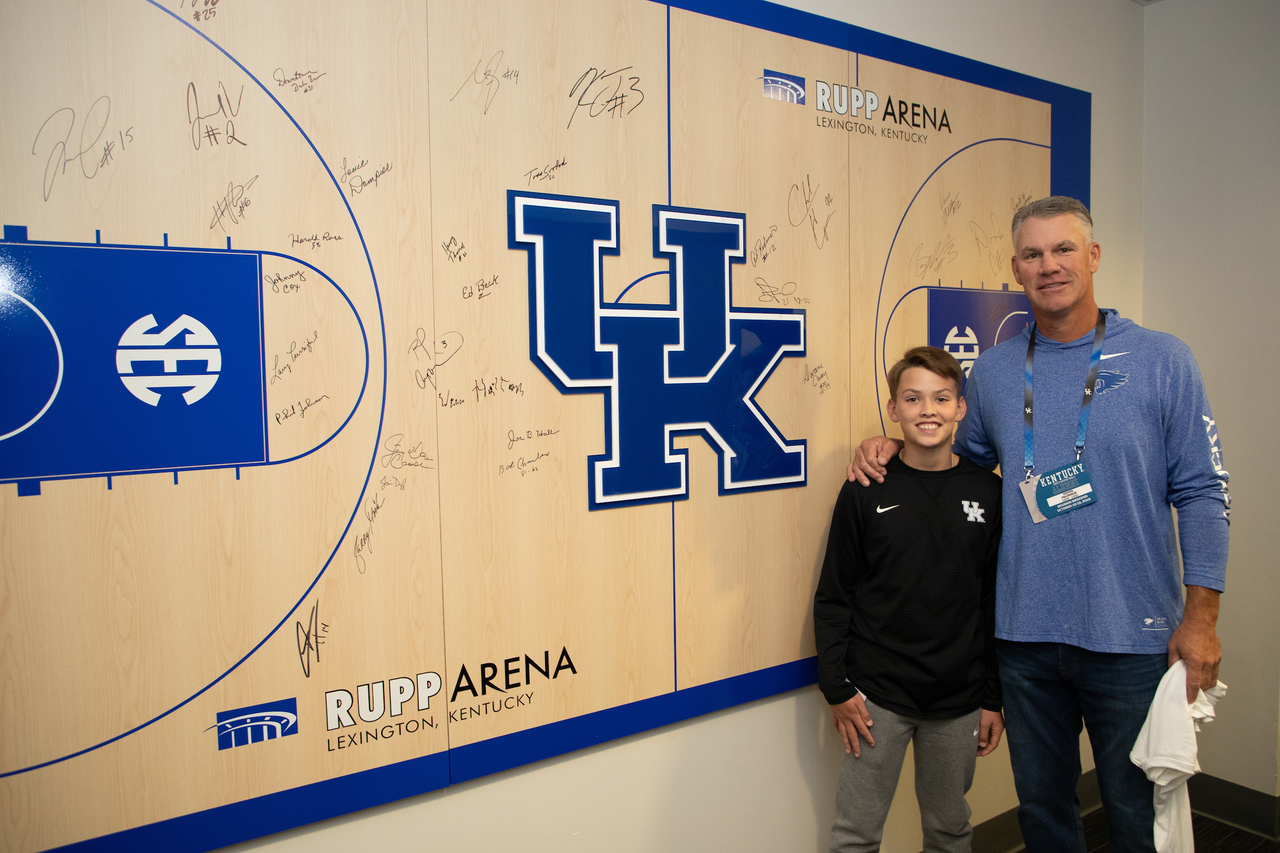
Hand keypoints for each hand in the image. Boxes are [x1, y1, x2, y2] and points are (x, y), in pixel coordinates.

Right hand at [831, 694, 874, 756]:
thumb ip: (865, 713)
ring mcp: (840, 719)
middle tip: (857, 755)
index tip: (872, 744)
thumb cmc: (849, 695)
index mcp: (854, 717)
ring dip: (846, 743)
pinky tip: (840, 735)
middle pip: (852, 735)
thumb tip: (870, 724)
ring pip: (843, 733)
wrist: (835, 690)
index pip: (862, 729)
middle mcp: (847, 720)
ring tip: (848, 751)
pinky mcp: (835, 716)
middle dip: (855, 746)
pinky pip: (836, 726)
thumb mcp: (860, 702)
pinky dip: (839, 732)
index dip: (868, 737)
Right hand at [847, 437, 902, 484]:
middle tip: (880, 480)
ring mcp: (856, 456)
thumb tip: (881, 462)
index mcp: (867, 444)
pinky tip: (852, 479)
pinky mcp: (856, 461)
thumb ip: (887, 454)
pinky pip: (850, 467)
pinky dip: (850, 473)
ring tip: (867, 484)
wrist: (886, 446)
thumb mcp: (891, 447)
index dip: (877, 467)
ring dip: (861, 477)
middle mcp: (860, 450)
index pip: (869, 459)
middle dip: (872, 473)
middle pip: (863, 464)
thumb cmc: (888, 446)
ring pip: (856, 468)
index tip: (884, 472)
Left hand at [976, 709, 1003, 756]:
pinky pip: (987, 733)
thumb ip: (984, 735)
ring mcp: (994, 726)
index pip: (993, 744)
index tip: (981, 755)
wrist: (989, 699)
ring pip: (989, 738)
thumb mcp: (984, 724)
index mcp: (998, 730)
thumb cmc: (987, 711)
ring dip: (983, 743)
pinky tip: (977, 740)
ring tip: (976, 748)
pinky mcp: (990, 723)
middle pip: (991, 742)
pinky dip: (983, 738)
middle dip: (984, 748)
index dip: (987, 750)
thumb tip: (983, 746)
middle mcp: (997, 729)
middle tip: (976, 753)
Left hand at [1168, 585, 1221, 702]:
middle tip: (1192, 698)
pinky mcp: (1218, 658)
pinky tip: (1204, 679)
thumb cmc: (1185, 633)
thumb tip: (1172, 673)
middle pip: (1204, 685)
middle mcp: (1207, 664)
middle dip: (1198, 693)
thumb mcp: (1173, 648)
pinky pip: (1215, 673)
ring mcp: (1214, 661)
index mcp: (1195, 662)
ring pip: (1211, 680)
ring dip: (1205, 687)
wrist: (1201, 622)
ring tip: (1198, 691)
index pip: (1194, 684)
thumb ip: (1173, 662)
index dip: (1191, 695)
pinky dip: (1210, 679)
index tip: (1189, 703)